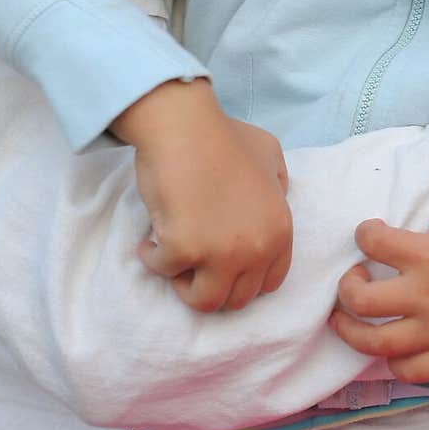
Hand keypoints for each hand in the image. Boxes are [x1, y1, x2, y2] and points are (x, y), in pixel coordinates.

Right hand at [113, 79, 291, 311]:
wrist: (185, 126)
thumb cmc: (223, 135)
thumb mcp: (270, 154)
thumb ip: (278, 185)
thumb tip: (274, 201)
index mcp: (280, 229)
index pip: (269, 282)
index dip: (243, 277)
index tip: (222, 263)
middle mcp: (257, 247)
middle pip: (238, 298)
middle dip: (214, 283)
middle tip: (195, 262)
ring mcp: (222, 253)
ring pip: (206, 302)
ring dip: (186, 284)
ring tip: (174, 258)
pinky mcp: (185, 250)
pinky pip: (165, 273)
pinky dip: (152, 260)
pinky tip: (148, 242)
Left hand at [330, 202, 428, 382]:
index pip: (374, 243)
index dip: (364, 233)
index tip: (369, 233)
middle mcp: (428, 297)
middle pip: (360, 300)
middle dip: (346, 287)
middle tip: (354, 278)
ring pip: (374, 344)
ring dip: (351, 331)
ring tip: (348, 320)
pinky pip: (411, 372)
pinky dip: (394, 362)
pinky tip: (394, 348)